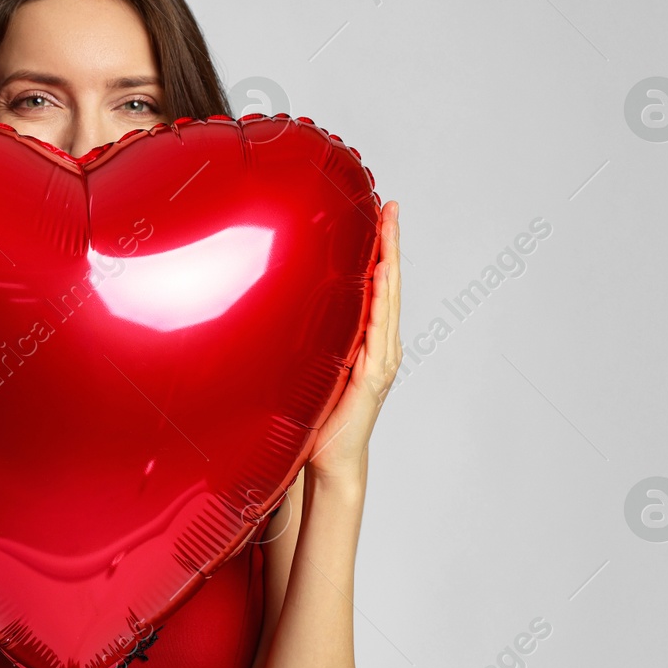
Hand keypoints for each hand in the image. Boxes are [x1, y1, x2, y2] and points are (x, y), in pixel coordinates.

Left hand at [306, 200, 400, 486]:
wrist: (328, 459)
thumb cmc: (315, 416)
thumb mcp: (308, 367)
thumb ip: (306, 340)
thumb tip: (277, 308)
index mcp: (367, 341)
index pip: (376, 287)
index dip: (380, 251)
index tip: (378, 216)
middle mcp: (380, 346)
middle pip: (388, 285)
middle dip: (390, 244)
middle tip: (390, 208)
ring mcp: (380, 360)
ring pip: (387, 301)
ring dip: (390, 263)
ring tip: (390, 229)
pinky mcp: (373, 375)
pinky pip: (379, 331)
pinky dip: (381, 302)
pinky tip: (381, 277)